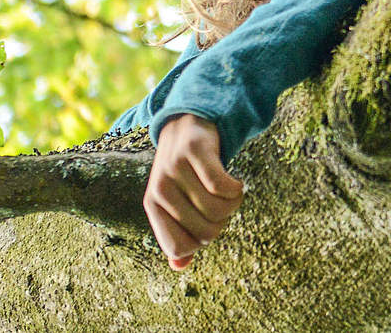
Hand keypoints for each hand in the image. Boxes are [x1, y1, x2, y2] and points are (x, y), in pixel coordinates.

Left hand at [144, 114, 243, 270]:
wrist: (186, 123)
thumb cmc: (184, 170)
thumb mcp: (176, 200)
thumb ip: (179, 232)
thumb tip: (180, 267)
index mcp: (153, 206)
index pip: (177, 247)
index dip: (200, 242)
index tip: (208, 225)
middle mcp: (160, 189)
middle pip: (205, 231)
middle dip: (222, 223)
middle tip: (224, 206)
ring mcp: (176, 169)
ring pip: (217, 209)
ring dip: (234, 204)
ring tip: (232, 193)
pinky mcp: (195, 150)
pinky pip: (222, 186)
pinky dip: (237, 189)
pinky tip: (237, 183)